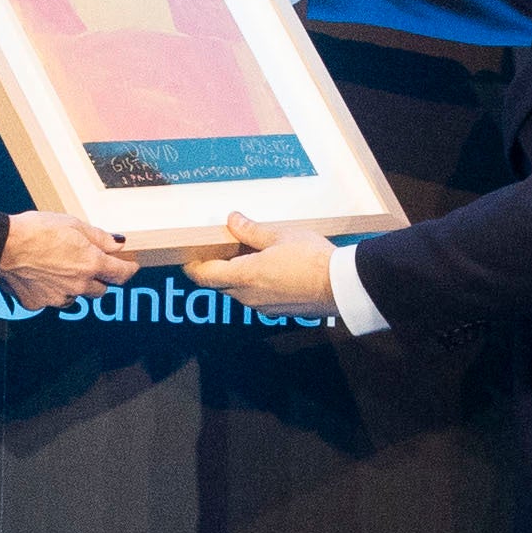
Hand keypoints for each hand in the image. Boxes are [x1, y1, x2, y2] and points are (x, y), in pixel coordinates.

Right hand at [0, 209, 142, 310]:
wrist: (4, 246)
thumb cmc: (36, 230)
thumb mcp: (73, 224)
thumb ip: (99, 237)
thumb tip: (118, 244)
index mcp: (91, 264)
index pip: (121, 274)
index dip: (129, 269)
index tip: (130, 266)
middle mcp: (79, 284)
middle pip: (100, 290)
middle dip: (98, 278)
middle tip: (87, 264)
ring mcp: (59, 297)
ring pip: (75, 296)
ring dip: (73, 286)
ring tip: (56, 267)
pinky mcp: (38, 303)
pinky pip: (50, 300)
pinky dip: (48, 290)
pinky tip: (38, 275)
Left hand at [174, 212, 339, 319]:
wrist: (341, 286)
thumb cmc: (312, 258)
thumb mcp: (280, 235)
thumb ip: (251, 230)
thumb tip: (233, 220)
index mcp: (244, 276)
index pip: (204, 276)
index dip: (193, 266)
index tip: (190, 256)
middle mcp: (248, 296)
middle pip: (220, 283)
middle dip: (216, 268)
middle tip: (220, 248)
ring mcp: (263, 307)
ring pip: (239, 291)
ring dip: (238, 275)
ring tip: (249, 254)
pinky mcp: (278, 311)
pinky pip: (257, 297)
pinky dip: (255, 284)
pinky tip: (270, 269)